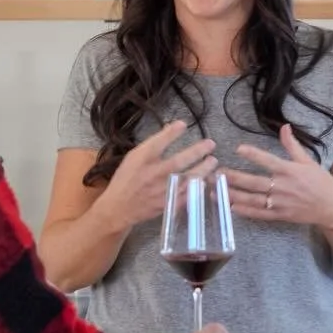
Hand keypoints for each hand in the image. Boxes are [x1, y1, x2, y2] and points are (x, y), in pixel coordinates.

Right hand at [100, 120, 216, 233]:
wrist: (119, 207)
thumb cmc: (125, 179)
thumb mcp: (133, 157)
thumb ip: (152, 144)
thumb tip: (170, 127)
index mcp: (142, 159)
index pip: (159, 142)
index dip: (172, 132)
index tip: (184, 124)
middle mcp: (154, 173)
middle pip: (179, 161)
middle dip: (197, 151)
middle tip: (211, 144)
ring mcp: (163, 190)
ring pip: (187, 178)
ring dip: (203, 169)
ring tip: (213, 161)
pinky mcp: (169, 203)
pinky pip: (188, 195)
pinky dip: (198, 187)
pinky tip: (207, 180)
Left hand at [226, 125, 332, 230]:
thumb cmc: (322, 183)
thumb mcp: (309, 162)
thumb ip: (293, 145)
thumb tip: (284, 126)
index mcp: (290, 171)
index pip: (268, 160)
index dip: (253, 154)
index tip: (238, 148)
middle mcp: (283, 187)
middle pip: (254, 182)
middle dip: (233, 178)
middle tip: (216, 173)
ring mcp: (280, 203)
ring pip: (252, 199)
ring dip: (233, 195)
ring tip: (214, 191)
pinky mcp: (280, 216)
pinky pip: (259, 214)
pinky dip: (245, 211)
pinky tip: (230, 207)